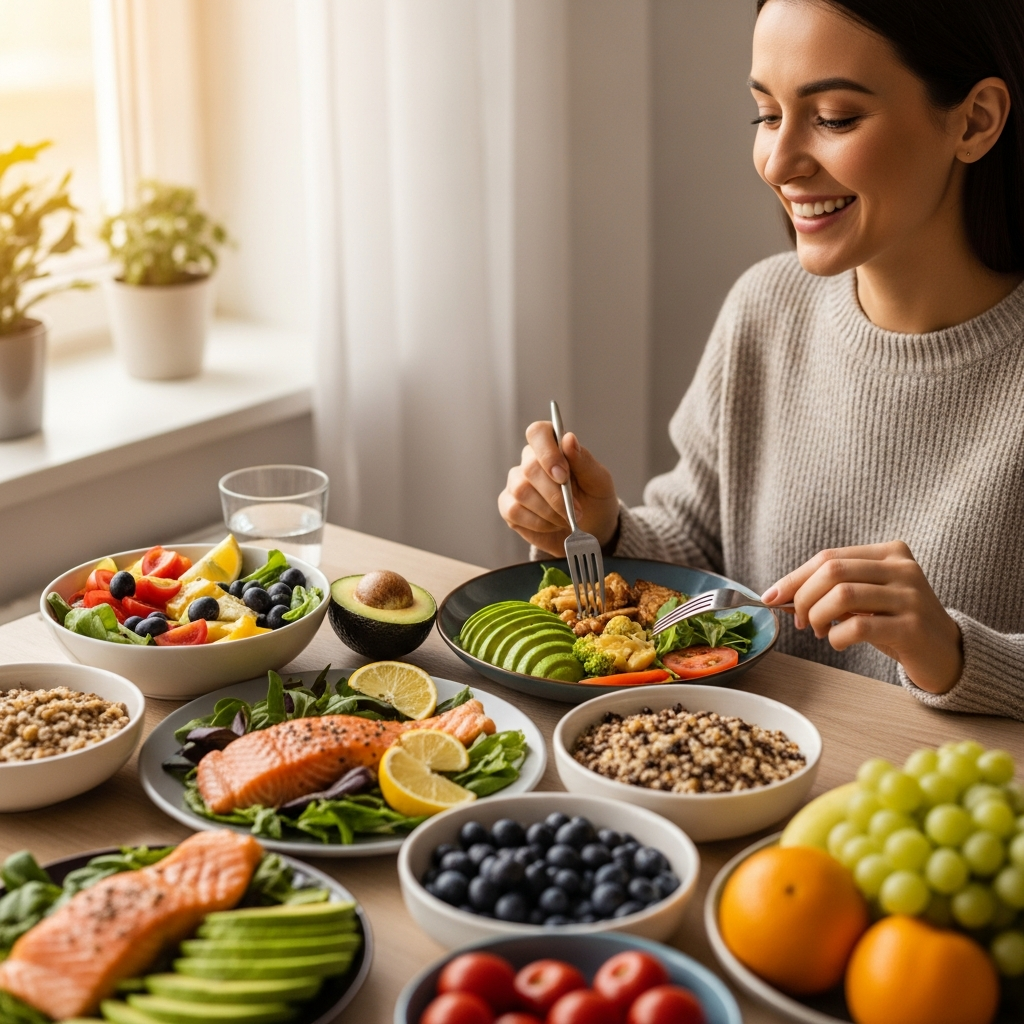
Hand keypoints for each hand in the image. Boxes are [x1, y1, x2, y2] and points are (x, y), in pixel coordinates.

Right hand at [498, 421, 619, 556]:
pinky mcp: (508, 507)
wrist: (590, 530)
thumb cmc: (594, 499)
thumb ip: (583, 461)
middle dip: (555, 494)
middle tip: (576, 511)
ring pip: (521, 491)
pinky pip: (514, 511)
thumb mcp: (598, 481)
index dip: (547, 453)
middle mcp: (529, 461)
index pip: (538, 433)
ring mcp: (516, 483)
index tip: (563, 476)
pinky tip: (553, 525)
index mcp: (553, 445)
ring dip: (549, 511)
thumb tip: (568, 439)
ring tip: (567, 519)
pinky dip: (539, 523)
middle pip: (530, 468)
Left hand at [761, 541, 962, 693]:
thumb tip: (779, 595)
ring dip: (817, 616)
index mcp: (889, 552)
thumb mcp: (865, 600)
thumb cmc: (896, 623)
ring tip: (818, 631)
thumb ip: (829, 591)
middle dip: (803, 597)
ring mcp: (911, 596)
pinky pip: (859, 626)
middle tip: (800, 620)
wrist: (946, 653)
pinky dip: (836, 636)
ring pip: (842, 595)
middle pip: (832, 571)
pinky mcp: (912, 627)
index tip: (771, 597)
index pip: (828, 557)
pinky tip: (838, 642)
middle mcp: (902, 568)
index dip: (794, 577)